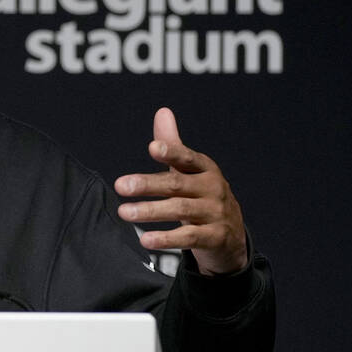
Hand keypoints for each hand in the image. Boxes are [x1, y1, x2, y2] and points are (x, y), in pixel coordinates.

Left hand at [114, 108, 248, 275]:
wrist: (231, 236)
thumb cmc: (203, 196)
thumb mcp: (191, 171)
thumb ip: (173, 145)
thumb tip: (162, 111)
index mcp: (205, 169)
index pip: (188, 158)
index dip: (172, 152)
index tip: (152, 148)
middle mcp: (213, 188)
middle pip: (177, 184)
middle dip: (148, 184)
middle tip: (121, 185)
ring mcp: (215, 213)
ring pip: (180, 210)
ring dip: (150, 211)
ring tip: (124, 212)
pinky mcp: (215, 237)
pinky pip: (188, 237)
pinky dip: (166, 238)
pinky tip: (145, 239)